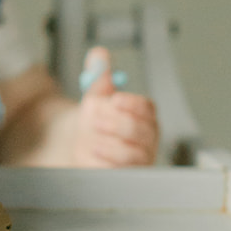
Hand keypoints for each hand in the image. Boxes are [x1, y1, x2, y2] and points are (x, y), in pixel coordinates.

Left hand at [71, 47, 158, 166]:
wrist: (83, 148)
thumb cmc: (97, 122)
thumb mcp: (96, 96)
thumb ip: (98, 75)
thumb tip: (98, 53)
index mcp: (143, 116)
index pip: (147, 108)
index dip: (132, 103)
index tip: (115, 98)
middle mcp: (146, 139)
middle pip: (143, 132)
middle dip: (117, 123)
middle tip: (96, 118)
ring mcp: (138, 160)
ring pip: (131, 154)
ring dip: (107, 143)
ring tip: (91, 137)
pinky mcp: (125, 177)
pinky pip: (119, 172)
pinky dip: (103, 161)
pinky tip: (92, 152)